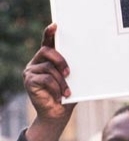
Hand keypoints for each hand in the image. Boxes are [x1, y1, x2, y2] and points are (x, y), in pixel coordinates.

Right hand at [23, 24, 75, 140]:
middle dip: (60, 60)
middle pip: (47, 51)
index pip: (47, 42)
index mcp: (47, 59)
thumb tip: (87, 59)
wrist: (56, 115)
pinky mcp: (29, 81)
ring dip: (61, 80)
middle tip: (69, 72)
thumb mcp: (73, 80)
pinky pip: (45, 78)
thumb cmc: (66, 96)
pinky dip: (56, 87)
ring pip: (48, 67)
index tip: (55, 25)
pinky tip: (59, 95)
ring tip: (67, 92)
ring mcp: (31, 71)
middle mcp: (37, 62)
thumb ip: (73, 69)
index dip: (50, 33)